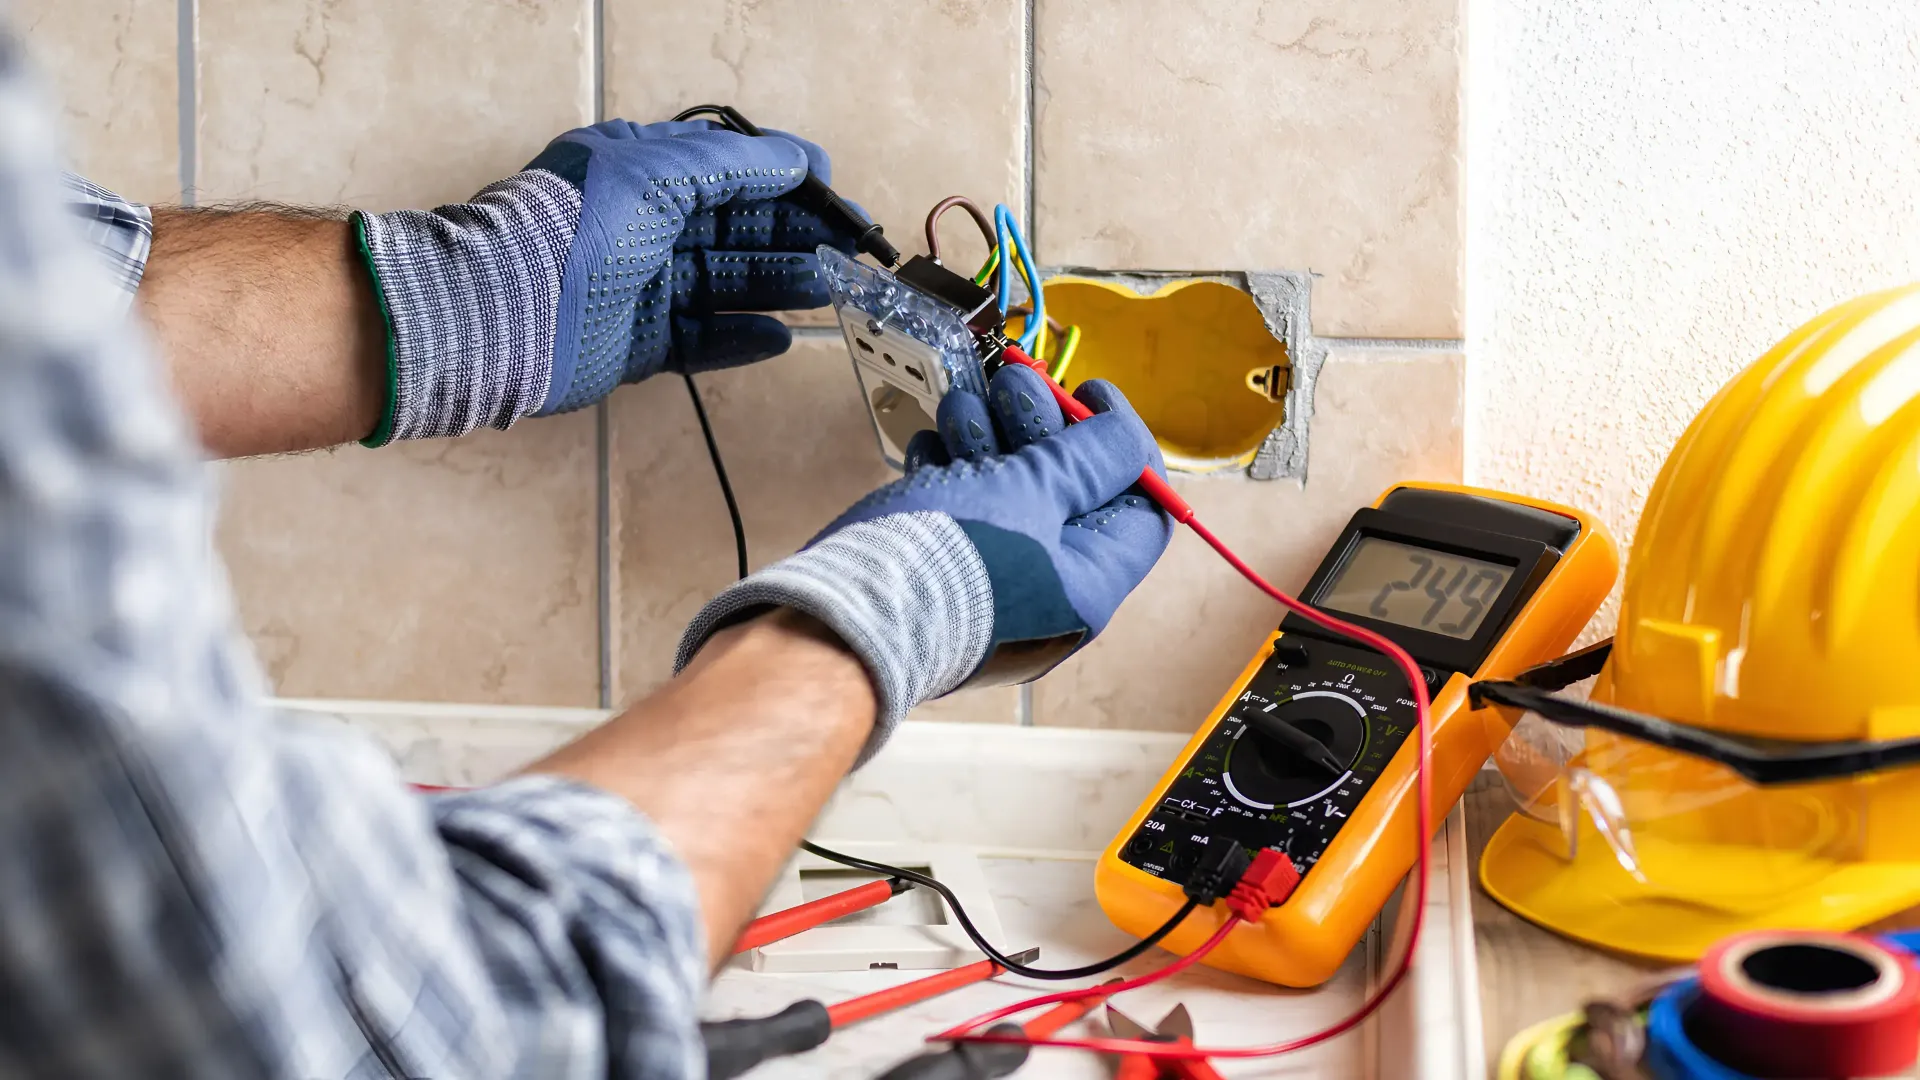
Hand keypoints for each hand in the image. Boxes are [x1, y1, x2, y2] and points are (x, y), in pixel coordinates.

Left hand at [524, 119, 862, 413]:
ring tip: (825, 288)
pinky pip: (701, 339)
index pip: (723, 167)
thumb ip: (730, 163)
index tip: (830, 187)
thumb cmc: (576, 227)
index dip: (780, 175)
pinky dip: (740, 337)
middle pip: (731, 227)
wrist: (503, 311)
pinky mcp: (637, 343)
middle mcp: (641, 225)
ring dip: (776, 283)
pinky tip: (781, 337)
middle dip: (790, 234)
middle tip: (846, 247)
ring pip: (723, 282)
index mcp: (639, 171)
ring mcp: (640, 287)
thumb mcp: (655, 172)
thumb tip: (796, 158)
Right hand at [676, 364, 1173, 763]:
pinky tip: (931, 449)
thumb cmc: (949, 559)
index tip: (1088, 394)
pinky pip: (960, 510)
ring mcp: (989, 582)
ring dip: (988, 435)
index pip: (1141, 510)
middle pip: (1067, 491)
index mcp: (1088, 586)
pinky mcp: (939, 571)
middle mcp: (1047, 592)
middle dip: (1041, 425)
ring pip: (1007, 491)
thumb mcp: (1035, 493)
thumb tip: (1126, 438)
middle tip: (1014, 385)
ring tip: (962, 407)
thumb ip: (1089, 460)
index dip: (1122, 445)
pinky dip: (949, 468)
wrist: (845, 615)